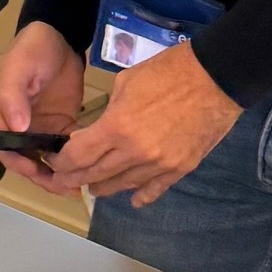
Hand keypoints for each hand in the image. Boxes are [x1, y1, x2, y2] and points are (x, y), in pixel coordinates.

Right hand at [0, 21, 85, 193]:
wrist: (62, 36)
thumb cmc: (34, 48)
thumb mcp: (20, 67)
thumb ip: (14, 95)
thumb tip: (15, 128)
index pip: (0, 145)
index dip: (16, 162)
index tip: (35, 171)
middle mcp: (13, 125)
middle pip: (20, 159)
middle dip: (39, 177)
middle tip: (62, 187)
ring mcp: (35, 128)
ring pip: (40, 161)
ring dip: (54, 176)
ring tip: (73, 189)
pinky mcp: (57, 127)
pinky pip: (59, 152)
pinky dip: (69, 164)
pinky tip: (83, 174)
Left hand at [47, 43, 238, 208]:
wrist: (216, 78)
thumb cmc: (169, 71)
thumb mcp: (126, 82)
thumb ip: (110, 111)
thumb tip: (101, 129)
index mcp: (118, 126)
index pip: (79, 156)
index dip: (63, 162)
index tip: (56, 161)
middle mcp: (135, 153)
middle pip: (96, 175)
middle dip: (76, 178)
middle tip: (65, 179)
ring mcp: (159, 165)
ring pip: (123, 186)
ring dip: (104, 187)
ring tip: (94, 186)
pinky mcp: (180, 169)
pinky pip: (154, 189)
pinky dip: (140, 195)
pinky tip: (132, 200)